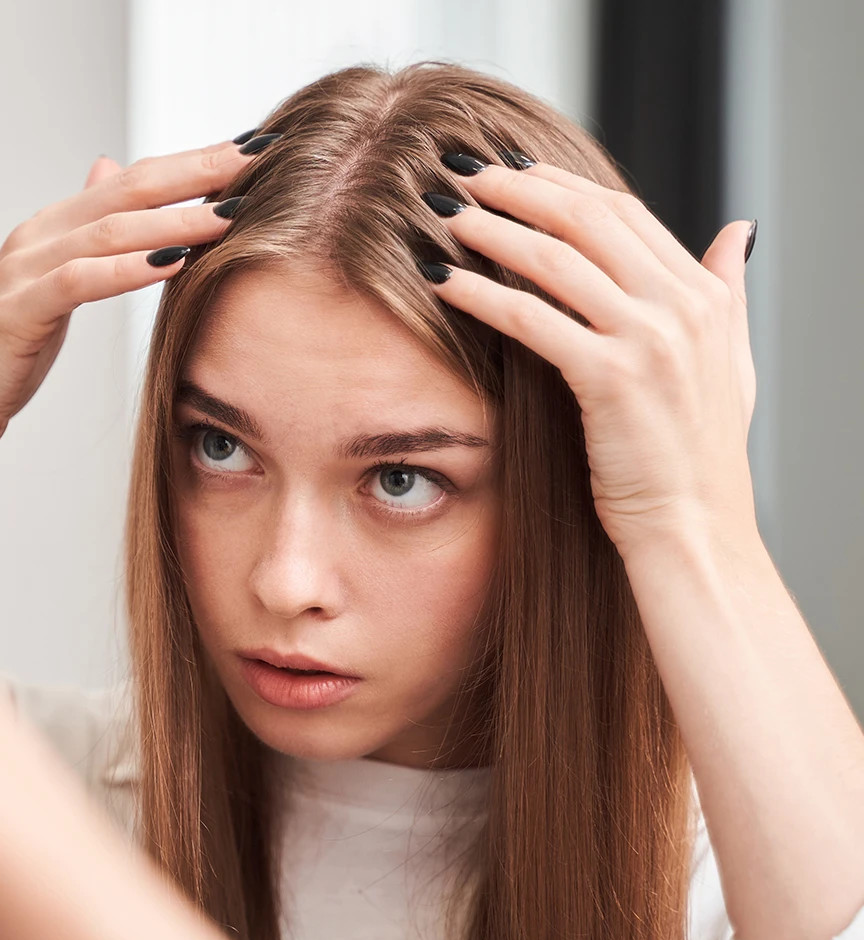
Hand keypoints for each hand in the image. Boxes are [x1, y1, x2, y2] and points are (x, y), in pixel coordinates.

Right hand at [0, 134, 272, 467]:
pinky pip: (80, 281)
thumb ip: (86, 230)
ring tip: (229, 215)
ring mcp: (24, 269)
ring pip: (110, 231)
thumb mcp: (54, 281)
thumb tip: (108, 168)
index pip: (134, 180)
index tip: (253, 151)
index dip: (193, 162)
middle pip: (128, 190)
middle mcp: (39, 235)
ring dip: (174, 221)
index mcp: (55, 226)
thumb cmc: (5, 348)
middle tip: (255, 160)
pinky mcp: (16, 310)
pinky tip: (172, 266)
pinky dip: (129, 269)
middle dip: (196, 173)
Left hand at [420, 155, 757, 557]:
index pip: (623, 212)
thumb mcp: (731, 360)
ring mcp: (650, 340)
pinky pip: (532, 319)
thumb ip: (728, 290)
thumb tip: (739, 231)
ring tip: (444, 215)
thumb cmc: (698, 455)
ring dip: (493, 230)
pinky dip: (481, 293)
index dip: (560, 185)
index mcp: (705, 295)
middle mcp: (683, 307)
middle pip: (587, 219)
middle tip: (461, 174)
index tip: (508, 171)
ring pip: (557, 259)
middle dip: (518, 189)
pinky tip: (442, 282)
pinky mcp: (612, 379)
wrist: (696, 526)